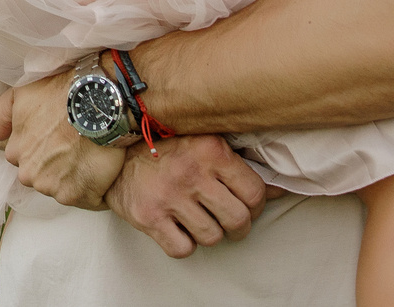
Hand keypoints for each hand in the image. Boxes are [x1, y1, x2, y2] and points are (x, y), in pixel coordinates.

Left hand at [0, 67, 125, 208]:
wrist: (97, 102)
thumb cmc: (60, 94)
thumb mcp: (23, 93)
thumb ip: (3, 113)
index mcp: (16, 153)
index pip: (26, 159)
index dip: (44, 149)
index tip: (58, 140)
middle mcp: (29, 175)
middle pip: (43, 177)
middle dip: (57, 167)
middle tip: (75, 147)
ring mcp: (53, 188)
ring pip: (64, 188)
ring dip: (75, 178)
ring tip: (90, 157)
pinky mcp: (77, 196)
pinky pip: (86, 199)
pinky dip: (94, 189)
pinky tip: (101, 170)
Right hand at [104, 134, 269, 257]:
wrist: (113, 151)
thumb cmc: (165, 147)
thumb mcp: (204, 143)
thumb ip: (239, 165)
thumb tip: (280, 190)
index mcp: (210, 149)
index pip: (255, 193)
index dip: (254, 206)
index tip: (244, 205)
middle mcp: (191, 172)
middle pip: (238, 220)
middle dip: (237, 226)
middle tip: (227, 219)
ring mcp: (169, 196)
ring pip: (213, 237)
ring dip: (209, 233)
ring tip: (199, 219)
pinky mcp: (149, 217)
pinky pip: (183, 249)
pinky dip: (183, 244)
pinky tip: (178, 226)